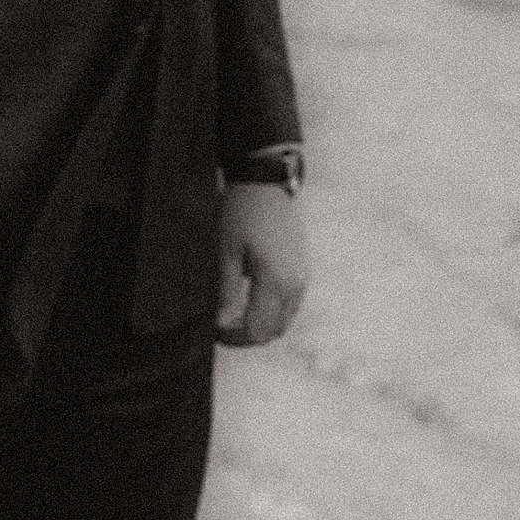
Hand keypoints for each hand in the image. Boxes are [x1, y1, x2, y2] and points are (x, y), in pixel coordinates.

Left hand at [216, 182, 307, 346]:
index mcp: (275, 282)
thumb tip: (221, 323)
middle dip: (248, 334)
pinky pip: (290, 303)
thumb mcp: (228, 251)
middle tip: (223, 324)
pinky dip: (272, 309)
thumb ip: (227, 290)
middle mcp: (295, 285)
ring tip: (235, 312)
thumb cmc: (242, 212)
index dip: (235, 338)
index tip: (216, 331)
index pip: (258, 330)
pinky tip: (251, 297)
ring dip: (262, 323)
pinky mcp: (303, 269)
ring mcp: (302, 277)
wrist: (265, 182)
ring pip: (285, 319)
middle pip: (274, 330)